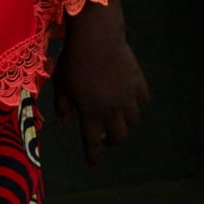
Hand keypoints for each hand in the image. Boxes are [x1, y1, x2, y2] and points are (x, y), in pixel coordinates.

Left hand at [46, 0, 149, 168]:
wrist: (97, 37)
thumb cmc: (73, 60)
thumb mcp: (61, 84)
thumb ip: (62, 105)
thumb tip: (63, 122)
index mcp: (90, 112)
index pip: (92, 142)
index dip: (93, 156)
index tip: (93, 165)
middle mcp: (112, 109)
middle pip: (118, 136)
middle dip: (111, 140)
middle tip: (105, 136)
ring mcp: (128, 97)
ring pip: (132, 121)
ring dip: (124, 123)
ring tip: (115, 116)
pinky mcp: (139, 84)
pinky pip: (142, 101)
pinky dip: (136, 104)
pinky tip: (129, 99)